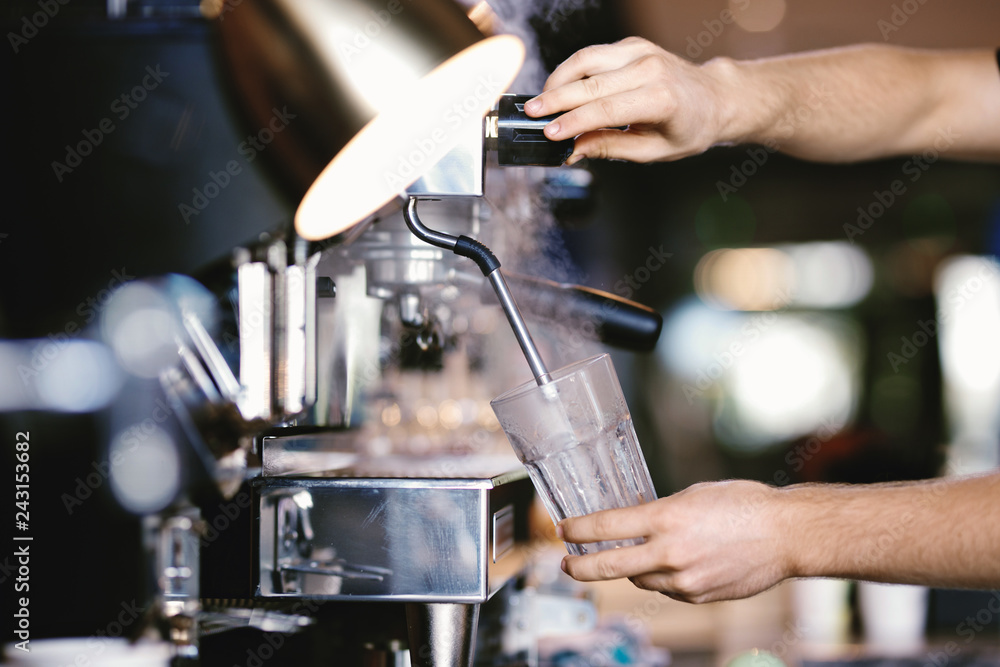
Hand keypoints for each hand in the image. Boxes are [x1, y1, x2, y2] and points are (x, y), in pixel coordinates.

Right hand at [525, 37, 735, 163]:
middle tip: (532, 113)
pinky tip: (560, 90)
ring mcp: (641, 52)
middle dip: (556, 98)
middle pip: (591, 82)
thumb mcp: (653, 151)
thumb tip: (574, 149)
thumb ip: (611, 148)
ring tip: (542, 101)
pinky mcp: (632, 46)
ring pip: (586, 60)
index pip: (607, 109)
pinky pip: (593, 55)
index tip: (549, 132)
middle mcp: (650, 69)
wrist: (713, 98)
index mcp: (661, 99)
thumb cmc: (688, 128)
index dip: (574, 121)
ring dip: (559, 79)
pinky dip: (572, 72)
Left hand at [558, 480, 793, 602]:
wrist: (786, 534)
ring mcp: (684, 580)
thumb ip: (661, 512)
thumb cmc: (743, 505)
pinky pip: (667, 590)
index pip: (606, 527)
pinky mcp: (699, 596)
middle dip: (580, 567)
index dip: (578, 529)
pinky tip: (676, 564)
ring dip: (631, 568)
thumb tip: (637, 523)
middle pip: (608, 565)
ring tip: (638, 555)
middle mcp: (670, 553)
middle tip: (566, 566)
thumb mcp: (693, 495)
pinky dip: (663, 578)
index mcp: (666, 518)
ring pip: (640, 579)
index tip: (564, 530)